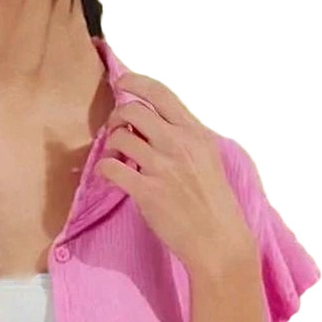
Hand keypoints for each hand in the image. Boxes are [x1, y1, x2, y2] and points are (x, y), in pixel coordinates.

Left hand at [95, 73, 254, 276]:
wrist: (217, 239)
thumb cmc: (213, 202)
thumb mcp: (208, 158)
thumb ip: (184, 138)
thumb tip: (154, 126)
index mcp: (195, 132)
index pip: (161, 93)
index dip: (135, 82)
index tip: (121, 83)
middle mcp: (179, 143)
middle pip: (133, 111)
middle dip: (117, 117)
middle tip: (116, 130)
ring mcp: (162, 167)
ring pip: (119, 136)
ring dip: (110, 144)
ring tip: (115, 157)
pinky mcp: (147, 191)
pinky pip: (111, 168)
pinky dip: (103, 169)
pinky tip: (109, 175)